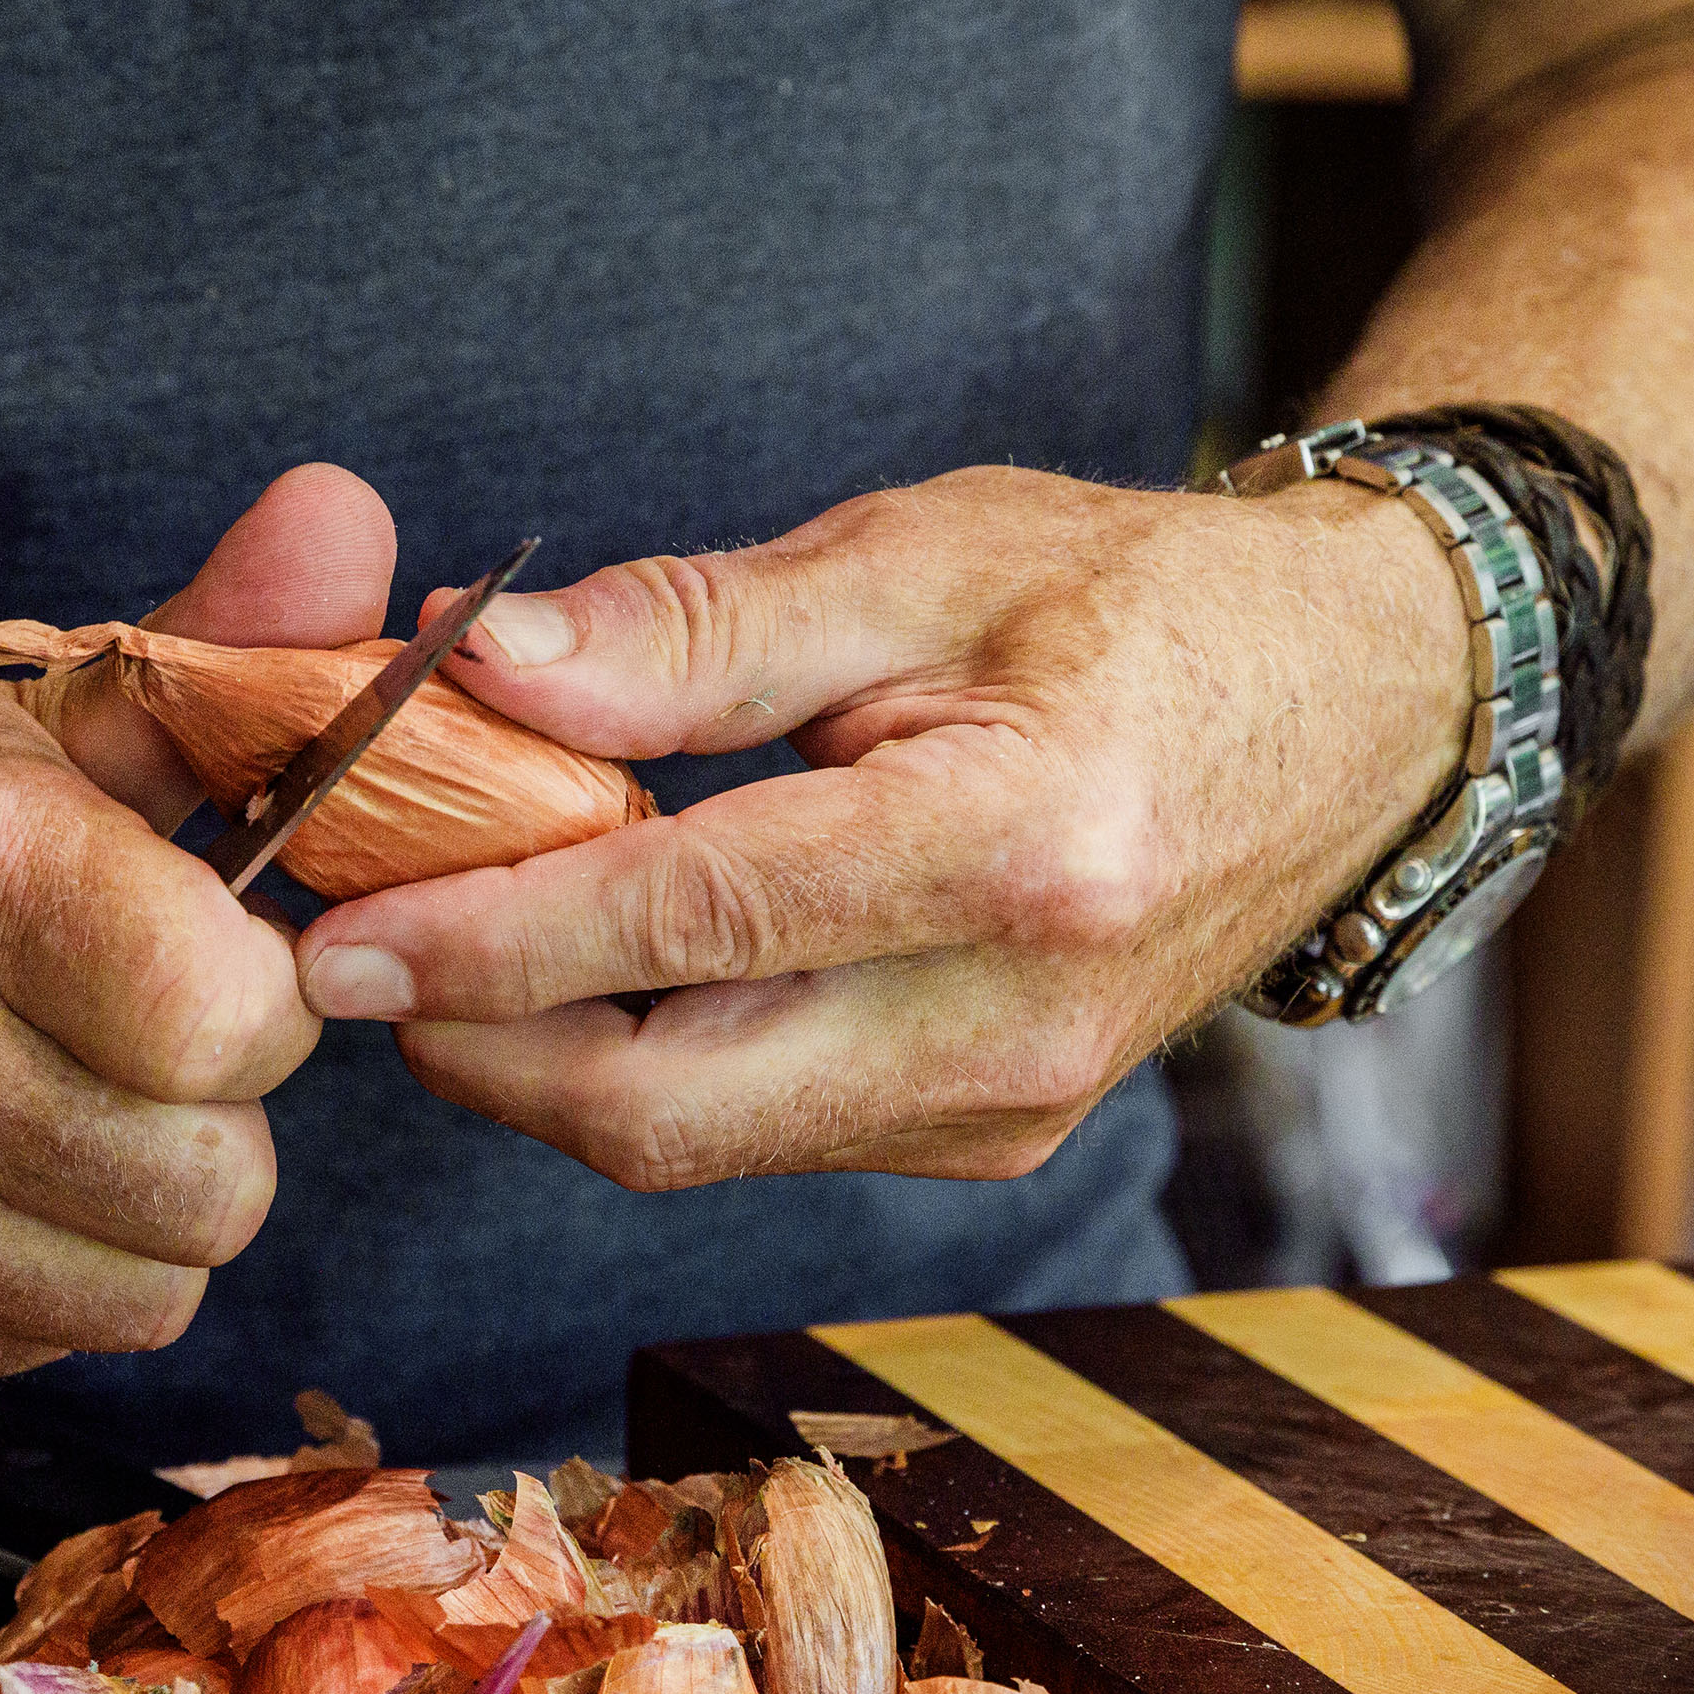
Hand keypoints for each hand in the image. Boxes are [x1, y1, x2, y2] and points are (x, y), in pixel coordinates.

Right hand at [0, 466, 398, 1385]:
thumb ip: (209, 645)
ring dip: (128, 1213)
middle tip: (123, 1049)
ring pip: (149, 1294)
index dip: (259, 999)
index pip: (241, 1021)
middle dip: (206, 1117)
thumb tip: (354, 509)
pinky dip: (27, 1276)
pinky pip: (33, 1343)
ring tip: (43, 1111)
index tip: (202, 962)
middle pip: (219, 1188)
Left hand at [290, 466, 1470, 1188]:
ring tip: (437, 936)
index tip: (337, 937)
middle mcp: (1016, 1018)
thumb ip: (691, 631)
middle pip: (665, 1108)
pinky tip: (576, 962)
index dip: (489, 940)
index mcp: (1016, 850)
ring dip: (540, 1059)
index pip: (689, 926)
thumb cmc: (1135, 601)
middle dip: (475, 1048)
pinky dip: (639, 1062)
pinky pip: (759, 1129)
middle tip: (347, 955)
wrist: (1356, 710)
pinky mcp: (988, 1137)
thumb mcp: (917, 553)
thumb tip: (480, 667)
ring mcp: (1008, 1106)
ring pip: (696, 1139)